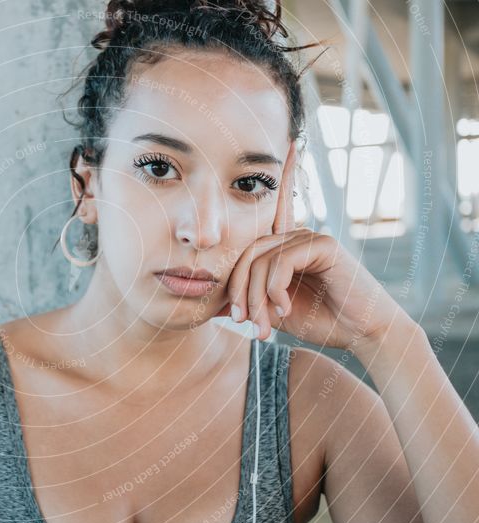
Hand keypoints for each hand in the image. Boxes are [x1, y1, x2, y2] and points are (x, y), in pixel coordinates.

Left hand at [213, 142, 411, 348]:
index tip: (291, 141)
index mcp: (287, 245)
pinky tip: (283, 309)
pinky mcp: (324, 245)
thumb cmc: (321, 321)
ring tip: (263, 326)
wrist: (360, 333)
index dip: (283, 174)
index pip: (278, 206)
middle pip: (248, 251)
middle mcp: (297, 235)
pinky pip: (281, 261)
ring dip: (256, 298)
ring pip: (261, 260)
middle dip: (238, 289)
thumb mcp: (272, 310)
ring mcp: (311, 237)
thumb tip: (210, 304)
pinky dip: (274, 290)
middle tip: (241, 321)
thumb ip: (248, 299)